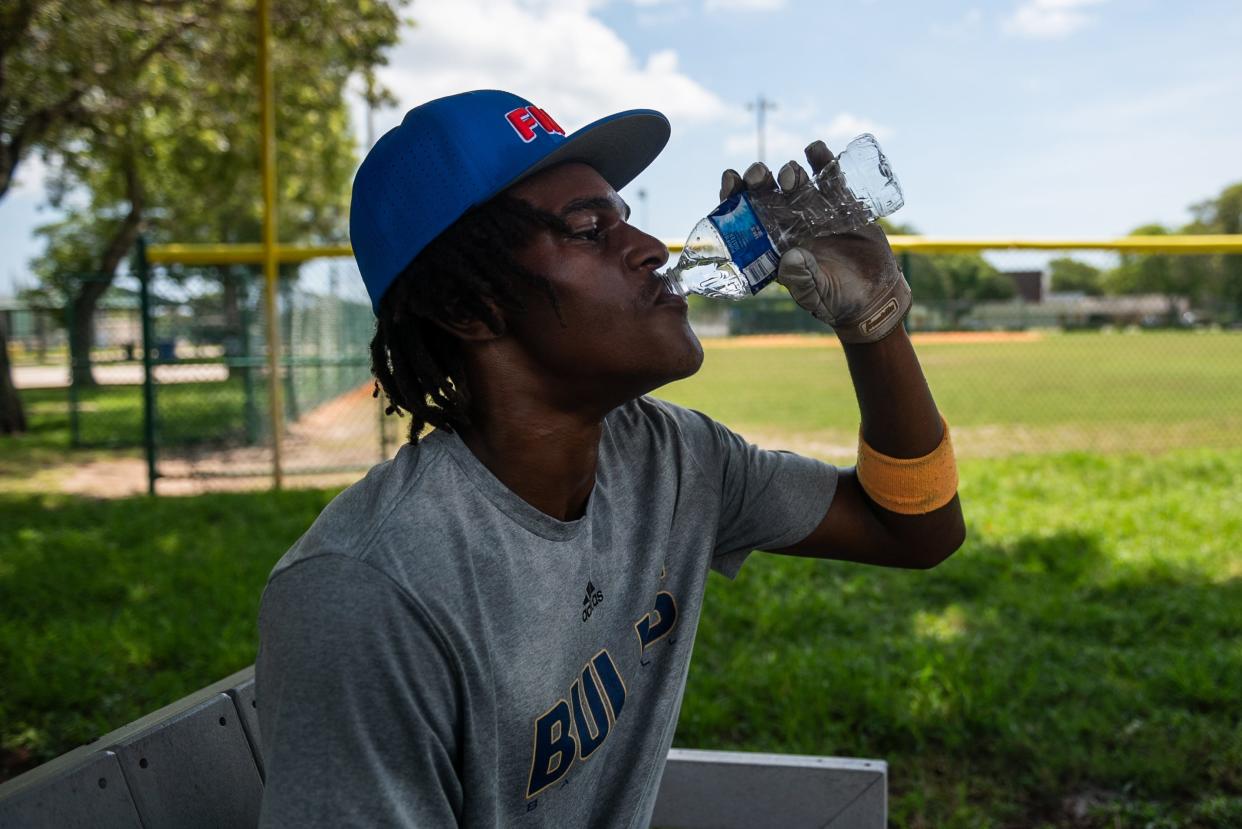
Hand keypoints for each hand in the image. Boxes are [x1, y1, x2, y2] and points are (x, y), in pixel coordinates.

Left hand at [719, 141, 910, 342]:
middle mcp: (790, 224)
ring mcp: (816, 212)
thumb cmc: (838, 302)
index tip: (731, 181)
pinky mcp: (844, 205)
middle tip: (759, 175)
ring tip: (792, 175)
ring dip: (791, 173)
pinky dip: (824, 162)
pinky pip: (831, 179)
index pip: (745, 217)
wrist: (876, 296)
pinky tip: (814, 150)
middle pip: (768, 194)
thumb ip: (802, 280)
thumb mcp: (817, 296)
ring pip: (797, 184)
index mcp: (774, 245)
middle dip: (760, 180)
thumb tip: (790, 257)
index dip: (734, 197)